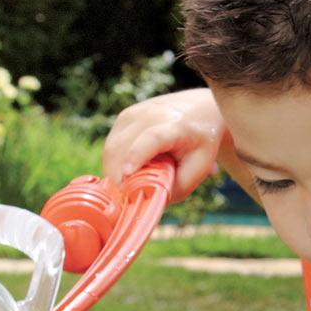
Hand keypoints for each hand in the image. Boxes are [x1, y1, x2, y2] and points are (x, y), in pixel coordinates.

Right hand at [102, 88, 224, 202]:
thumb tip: (146, 201)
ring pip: (111, 149)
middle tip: (130, 198)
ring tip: (133, 184)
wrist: (199, 110)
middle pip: (122, 147)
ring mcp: (133, 114)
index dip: (137, 155)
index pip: (152, 138)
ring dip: (116, 173)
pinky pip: (110, 147)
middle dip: (120, 178)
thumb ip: (175, 187)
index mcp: (176, 125)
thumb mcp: (198, 170)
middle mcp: (151, 114)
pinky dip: (115, 165)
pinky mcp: (123, 118)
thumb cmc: (200, 144)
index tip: (126, 174)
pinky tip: (131, 171)